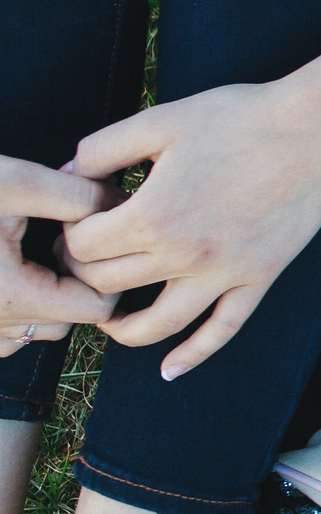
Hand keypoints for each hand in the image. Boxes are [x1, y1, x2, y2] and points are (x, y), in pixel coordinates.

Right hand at [0, 157, 119, 358]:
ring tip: (23, 255)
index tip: (75, 238)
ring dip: (40, 300)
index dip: (98, 271)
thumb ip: (70, 194)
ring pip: (31, 331)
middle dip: (71, 284)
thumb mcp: (7, 182)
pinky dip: (9, 309)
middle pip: (66, 322)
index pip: (96, 309)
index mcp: (9, 298)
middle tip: (51, 242)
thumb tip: (115, 202)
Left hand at [62, 78, 320, 379]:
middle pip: (108, 284)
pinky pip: (223, 329)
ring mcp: (224, 274)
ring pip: (156, 324)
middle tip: (89, 254)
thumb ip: (102, 148)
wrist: (317, 129)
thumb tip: (69, 174)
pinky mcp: (258, 278)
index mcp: (153, 216)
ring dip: (121, 328)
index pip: (82, 245)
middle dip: (86, 270)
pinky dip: (193, 355)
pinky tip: (170, 370)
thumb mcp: (159, 121)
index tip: (82, 217)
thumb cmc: (240, 117)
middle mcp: (183, 255)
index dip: (70, 232)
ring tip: (108, 321)